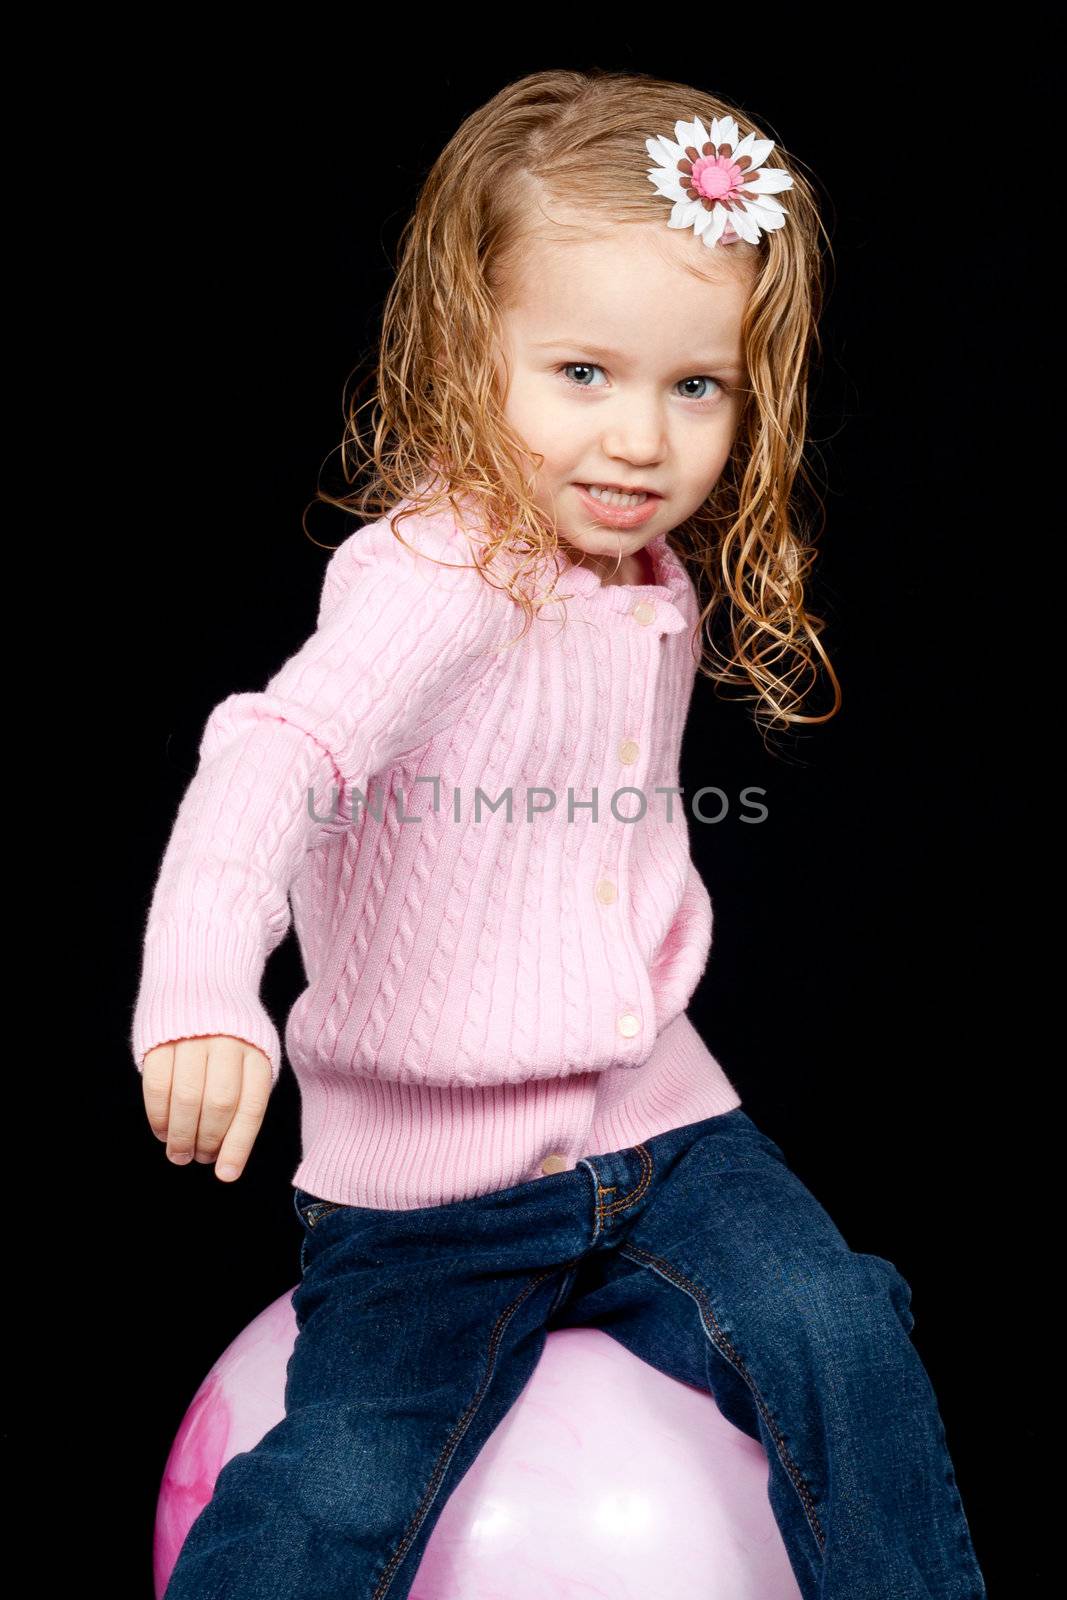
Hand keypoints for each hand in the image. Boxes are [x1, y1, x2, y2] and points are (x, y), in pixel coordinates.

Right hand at [141, 1035, 272, 1181]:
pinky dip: (158, 1116)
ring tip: (178, 1153)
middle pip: (219, 1104)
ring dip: (181, 1135)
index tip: (226, 1174)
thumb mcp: (251, 1060)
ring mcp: (194, 1038)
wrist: (204, 985)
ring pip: (187, 1097)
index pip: (251, 1106)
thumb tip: (228, 1157)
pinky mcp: (162, 1039)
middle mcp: (228, 1043)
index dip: (238, 1145)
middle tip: (198, 1158)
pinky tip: (162, 1131)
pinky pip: (157, 1085)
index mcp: (258, 1053)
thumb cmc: (231, 1038)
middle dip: (207, 1141)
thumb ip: (244, 1098)